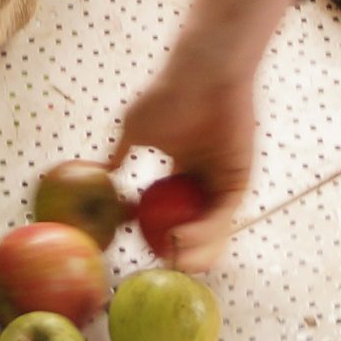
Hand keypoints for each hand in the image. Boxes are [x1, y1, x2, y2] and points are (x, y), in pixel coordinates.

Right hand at [110, 0, 295, 270]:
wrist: (202, 75)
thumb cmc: (168, 94)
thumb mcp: (134, 129)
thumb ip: (120, 154)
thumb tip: (101, 174)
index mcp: (179, 168)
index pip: (168, 210)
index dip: (154, 230)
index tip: (136, 245)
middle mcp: (202, 179)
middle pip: (193, 224)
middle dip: (178, 249)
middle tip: (160, 265)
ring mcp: (222, 181)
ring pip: (209, 226)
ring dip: (194, 247)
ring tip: (175, 260)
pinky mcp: (239, 180)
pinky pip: (223, 216)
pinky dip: (206, 232)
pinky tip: (184, 239)